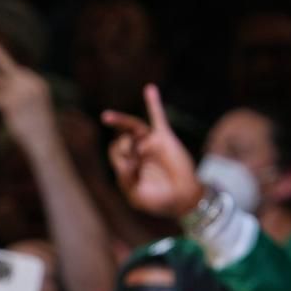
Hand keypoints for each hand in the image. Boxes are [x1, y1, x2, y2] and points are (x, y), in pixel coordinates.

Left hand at [0, 41, 54, 146]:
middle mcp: (29, 84)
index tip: (3, 73)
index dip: (10, 77)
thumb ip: (26, 99)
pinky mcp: (9, 102)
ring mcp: (19, 92)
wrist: (44, 139)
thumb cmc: (41, 128)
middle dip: (1, 57)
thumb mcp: (37, 109)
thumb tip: (15, 102)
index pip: (21, 74)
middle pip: (11, 68)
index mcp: (38, 84)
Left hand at [102, 85, 202, 219]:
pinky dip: (153, 104)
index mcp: (127, 164)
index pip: (115, 152)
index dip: (119, 158)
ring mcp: (150, 143)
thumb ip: (127, 179)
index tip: (133, 170)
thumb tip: (126, 160)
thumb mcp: (137, 195)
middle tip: (136, 159)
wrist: (183, 199)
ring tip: (106, 117)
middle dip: (122, 147)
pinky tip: (149, 89)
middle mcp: (137, 151)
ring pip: (133, 127)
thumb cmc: (158, 201)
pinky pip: (158, 118)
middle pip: (121, 139)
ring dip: (121, 121)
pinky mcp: (165, 139)